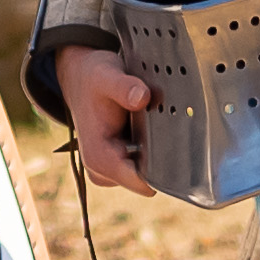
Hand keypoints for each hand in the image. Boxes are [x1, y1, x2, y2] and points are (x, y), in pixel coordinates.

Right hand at [55, 45, 158, 194]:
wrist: (81, 79)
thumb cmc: (93, 80)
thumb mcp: (106, 76)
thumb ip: (124, 88)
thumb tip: (142, 97)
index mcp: (99, 157)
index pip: (141, 182)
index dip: (163, 168)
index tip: (177, 145)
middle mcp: (102, 170)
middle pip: (148, 178)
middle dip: (161, 155)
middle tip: (160, 123)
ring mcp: (109, 171)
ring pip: (149, 171)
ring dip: (156, 149)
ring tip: (150, 121)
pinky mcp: (117, 165)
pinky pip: (145, 164)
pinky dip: (151, 147)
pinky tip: (147, 127)